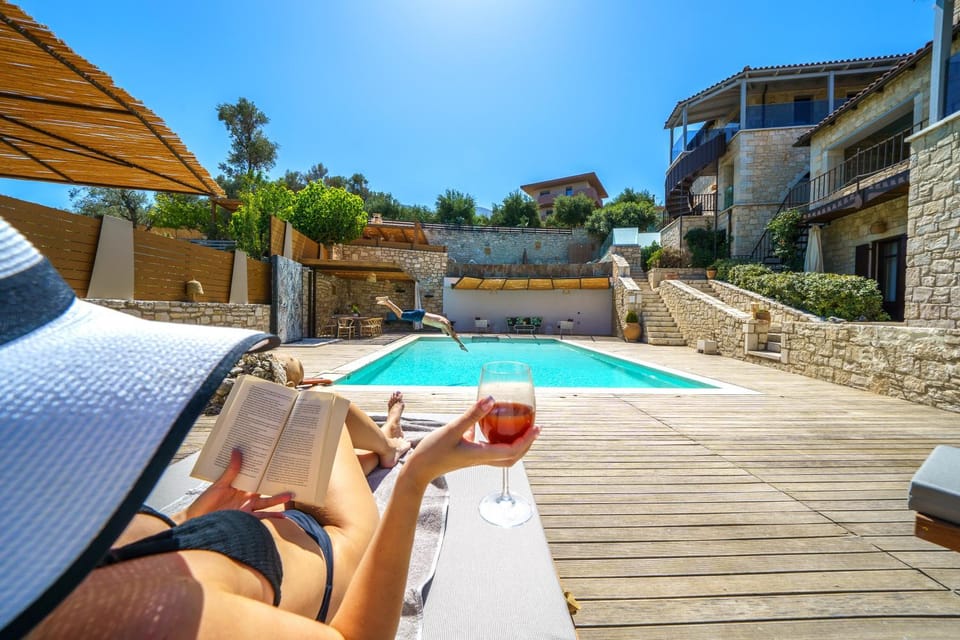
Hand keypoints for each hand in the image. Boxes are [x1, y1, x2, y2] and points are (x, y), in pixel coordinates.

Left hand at [177, 449, 292, 522]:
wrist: (197, 523)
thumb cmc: (204, 504)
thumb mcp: (218, 485)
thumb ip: (231, 470)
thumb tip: (237, 450)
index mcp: (239, 486)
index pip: (254, 475)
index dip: (264, 469)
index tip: (274, 460)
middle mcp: (244, 496)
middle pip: (263, 489)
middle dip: (275, 483)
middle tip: (288, 476)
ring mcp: (246, 508)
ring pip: (266, 502)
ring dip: (278, 499)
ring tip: (291, 494)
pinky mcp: (247, 519)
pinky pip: (262, 517)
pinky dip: (272, 516)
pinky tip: (283, 516)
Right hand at [402, 396, 539, 489]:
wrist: (418, 469)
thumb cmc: (433, 451)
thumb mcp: (452, 429)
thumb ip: (472, 415)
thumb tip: (490, 399)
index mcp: (481, 455)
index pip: (512, 450)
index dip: (527, 440)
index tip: (537, 428)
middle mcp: (481, 459)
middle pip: (512, 457)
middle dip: (526, 445)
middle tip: (534, 429)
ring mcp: (475, 459)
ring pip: (502, 455)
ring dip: (515, 444)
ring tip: (521, 428)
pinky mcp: (468, 455)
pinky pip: (489, 450)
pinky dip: (498, 441)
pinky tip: (491, 425)